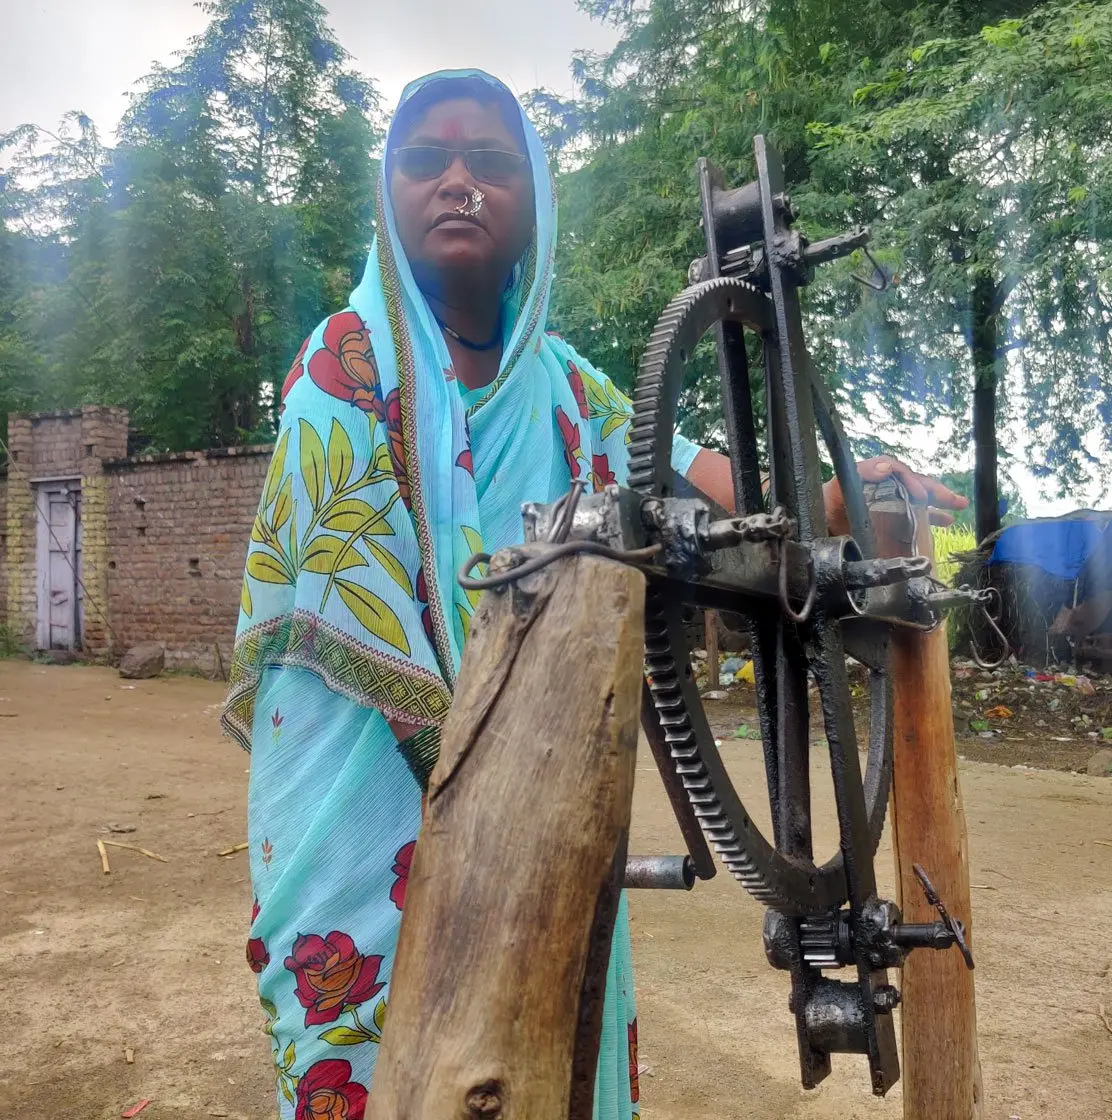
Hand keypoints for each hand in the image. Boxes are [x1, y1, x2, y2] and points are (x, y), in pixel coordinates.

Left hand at [823, 456, 968, 535]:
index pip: (899, 473)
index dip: (912, 481)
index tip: (921, 494)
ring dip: (940, 502)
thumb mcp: (838, 485)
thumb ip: (861, 473)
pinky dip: (931, 517)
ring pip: (920, 499)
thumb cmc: (826, 504)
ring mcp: (890, 504)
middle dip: (936, 490)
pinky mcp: (890, 521)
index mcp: (875, 476)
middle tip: (954, 499)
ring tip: (958, 505)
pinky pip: (914, 516)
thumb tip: (888, 466)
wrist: (818, 525)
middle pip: (915, 485)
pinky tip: (945, 521)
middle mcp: (886, 487)